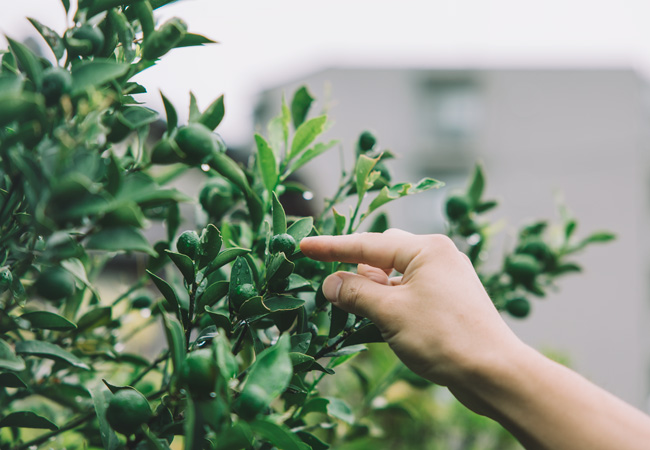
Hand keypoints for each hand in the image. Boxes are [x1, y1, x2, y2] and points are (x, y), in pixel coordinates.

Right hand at [300, 229, 522, 387]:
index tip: (304, 246)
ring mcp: (445, 279)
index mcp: (426, 249)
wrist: (493, 372)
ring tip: (354, 311)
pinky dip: (388, 303)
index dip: (331, 247)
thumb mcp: (390, 312)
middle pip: (381, 256)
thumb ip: (355, 293)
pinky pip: (408, 293)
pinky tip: (377, 321)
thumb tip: (329, 283)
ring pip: (394, 277)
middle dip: (355, 272)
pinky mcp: (448, 301)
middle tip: (332, 287)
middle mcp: (437, 257)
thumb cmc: (444, 337)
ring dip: (372, 292)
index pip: (367, 243)